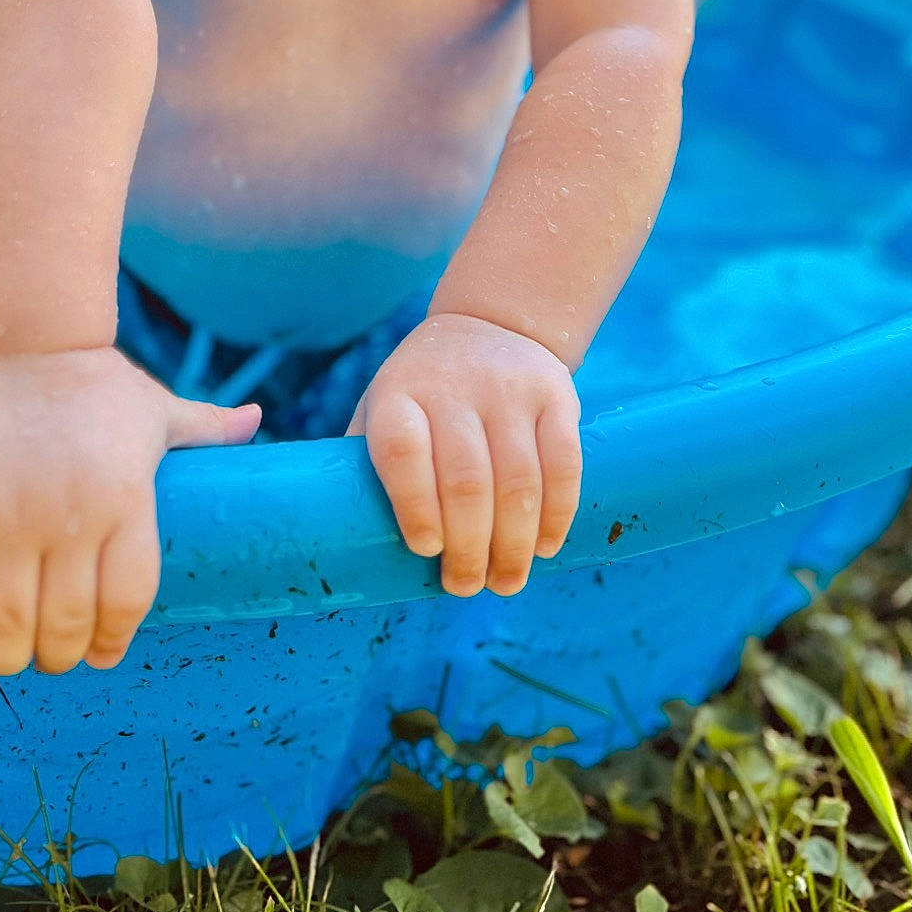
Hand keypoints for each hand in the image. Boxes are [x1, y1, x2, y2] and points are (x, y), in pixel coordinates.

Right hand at [0, 344, 260, 674]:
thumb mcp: (157, 407)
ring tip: (7, 654)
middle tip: (51, 655)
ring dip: (7, 657)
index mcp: (126, 500)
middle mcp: (68, 517)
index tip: (102, 655)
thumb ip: (207, 429)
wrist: (21, 340)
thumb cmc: (95, 382)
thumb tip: (257, 420)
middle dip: (58, 657)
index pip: (125, 603)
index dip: (112, 642)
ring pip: (4, 622)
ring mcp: (5, 516)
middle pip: (63, 626)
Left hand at [345, 312, 580, 596]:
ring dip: (514, 544)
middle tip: (466, 586)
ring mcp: (508, 389)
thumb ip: (366, 464)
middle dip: (469, 548)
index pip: (403, 452)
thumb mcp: (383, 408)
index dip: (414, 506)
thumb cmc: (422, 393)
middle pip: (466, 481)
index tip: (425, 550)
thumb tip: (347, 542)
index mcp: (400, 394)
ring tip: (505, 581)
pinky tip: (544, 546)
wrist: (489, 324)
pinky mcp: (556, 396)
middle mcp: (454, 386)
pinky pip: (564, 464)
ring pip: (518, 481)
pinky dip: (557, 514)